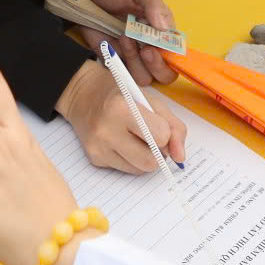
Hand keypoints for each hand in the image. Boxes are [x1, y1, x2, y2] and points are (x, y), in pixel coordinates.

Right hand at [56, 53, 185, 172]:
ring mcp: (98, 147)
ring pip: (139, 170)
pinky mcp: (94, 159)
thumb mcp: (151, 100)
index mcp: (122, 108)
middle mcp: (107, 130)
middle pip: (150, 161)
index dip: (165, 134)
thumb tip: (180, 157)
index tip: (159, 126)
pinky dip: (130, 160)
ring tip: (135, 138)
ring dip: (145, 158)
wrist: (83, 95)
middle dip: (157, 153)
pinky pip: (126, 170)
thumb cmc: (121, 94)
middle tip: (151, 137)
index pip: (160, 136)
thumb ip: (173, 126)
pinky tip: (122, 143)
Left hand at [73, 0, 177, 84]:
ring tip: (125, 38)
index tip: (160, 48)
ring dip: (136, 62)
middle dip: (157, 67)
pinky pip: (122, 76)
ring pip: (144, 78)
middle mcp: (151, 47)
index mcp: (163, 31)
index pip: (177, 54)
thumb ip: (154, 3)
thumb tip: (166, 29)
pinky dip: (118, 63)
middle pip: (165, 74)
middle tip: (146, 50)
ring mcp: (132, 57)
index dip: (173, 58)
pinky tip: (112, 43)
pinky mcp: (114, 62)